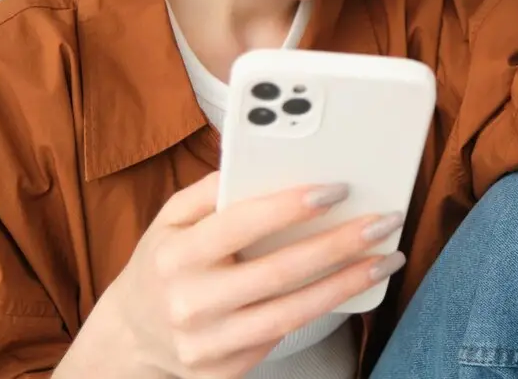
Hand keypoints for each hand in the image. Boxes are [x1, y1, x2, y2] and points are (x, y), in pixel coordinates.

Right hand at [60, 173, 404, 378]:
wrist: (131, 336)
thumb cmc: (164, 262)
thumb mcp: (170, 218)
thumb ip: (212, 189)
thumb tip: (263, 159)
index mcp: (176, 255)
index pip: (240, 224)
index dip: (291, 206)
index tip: (337, 189)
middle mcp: (190, 303)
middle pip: (279, 272)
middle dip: (340, 245)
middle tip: (384, 222)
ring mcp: (209, 345)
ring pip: (292, 313)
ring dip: (347, 284)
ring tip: (386, 259)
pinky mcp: (226, 371)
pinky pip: (283, 337)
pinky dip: (322, 308)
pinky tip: (350, 285)